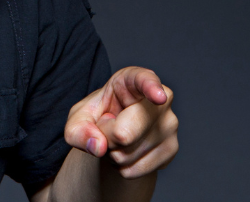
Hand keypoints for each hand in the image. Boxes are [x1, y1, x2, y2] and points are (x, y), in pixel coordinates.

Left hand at [64, 67, 178, 178]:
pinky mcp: (171, 148)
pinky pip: (134, 170)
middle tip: (105, 126)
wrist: (114, 133)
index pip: (144, 80)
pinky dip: (122, 166)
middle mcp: (159, 99)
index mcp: (133, 79)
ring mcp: (169, 124)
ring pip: (128, 154)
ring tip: (116, 137)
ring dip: (112, 153)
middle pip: (125, 132)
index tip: (158, 97)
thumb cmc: (98, 116)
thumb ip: (78, 130)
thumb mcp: (78, 118)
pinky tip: (126, 150)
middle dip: (105, 137)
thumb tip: (98, 146)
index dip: (151, 87)